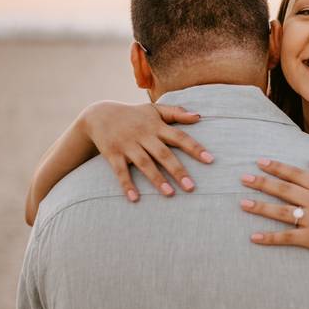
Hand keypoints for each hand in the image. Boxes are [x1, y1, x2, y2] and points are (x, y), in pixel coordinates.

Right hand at [80, 101, 213, 200]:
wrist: (98, 114)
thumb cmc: (133, 115)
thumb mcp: (154, 110)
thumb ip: (176, 112)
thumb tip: (199, 116)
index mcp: (156, 126)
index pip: (179, 137)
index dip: (195, 148)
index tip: (210, 160)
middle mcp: (143, 135)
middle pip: (163, 154)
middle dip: (178, 170)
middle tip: (192, 187)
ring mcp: (127, 145)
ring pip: (144, 164)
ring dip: (157, 179)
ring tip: (170, 194)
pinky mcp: (112, 154)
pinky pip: (120, 171)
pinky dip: (127, 184)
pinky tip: (135, 198)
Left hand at [239, 158, 308, 263]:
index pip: (295, 174)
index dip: (277, 167)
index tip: (260, 161)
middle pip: (283, 189)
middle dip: (262, 183)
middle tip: (243, 178)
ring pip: (281, 212)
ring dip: (260, 207)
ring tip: (243, 203)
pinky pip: (287, 237)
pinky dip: (270, 238)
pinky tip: (254, 237)